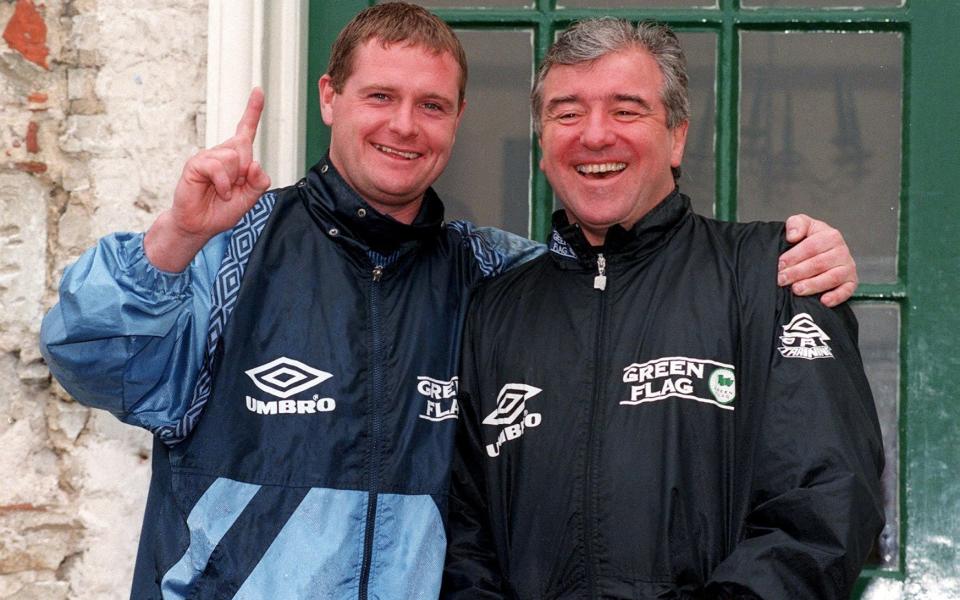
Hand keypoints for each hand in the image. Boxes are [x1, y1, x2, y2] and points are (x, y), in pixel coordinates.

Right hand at [145, 88, 271, 271]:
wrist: (201, 225)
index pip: (245, 130)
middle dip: (245, 171)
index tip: (258, 90)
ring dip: (233, 180)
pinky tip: (219, 191)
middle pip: (245, 147)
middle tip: (233, 189)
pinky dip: (223, 183)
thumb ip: (259, 181)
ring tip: (223, 191)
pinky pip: (217, 167)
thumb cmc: (223, 210)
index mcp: (236, 157)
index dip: (253, 110)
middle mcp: (222, 152)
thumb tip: (254, 164)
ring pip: (233, 158)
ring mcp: (208, 157)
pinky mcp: (196, 164)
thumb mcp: (250, 197)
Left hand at [777, 214, 857, 306]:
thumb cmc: (810, 239)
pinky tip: (823, 301)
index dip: (794, 256)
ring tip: (797, 289)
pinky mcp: (850, 282)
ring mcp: (847, 267)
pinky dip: (836, 297)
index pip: (811, 247)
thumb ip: (796, 224)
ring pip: (831, 278)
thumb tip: (793, 235)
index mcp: (830, 236)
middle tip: (782, 279)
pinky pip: (846, 291)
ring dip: (813, 285)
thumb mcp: (802, 224)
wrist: (824, 250)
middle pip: (819, 263)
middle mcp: (841, 251)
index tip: (780, 264)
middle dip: (798, 272)